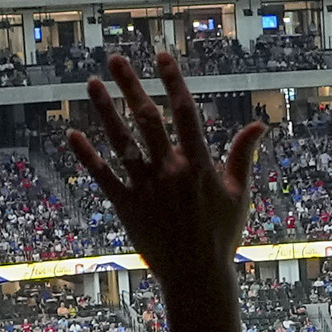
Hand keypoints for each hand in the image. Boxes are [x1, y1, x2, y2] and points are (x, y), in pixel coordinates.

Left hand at [64, 51, 266, 279]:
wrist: (197, 275)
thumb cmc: (221, 234)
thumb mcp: (239, 193)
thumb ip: (243, 155)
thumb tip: (259, 124)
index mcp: (198, 163)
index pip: (183, 112)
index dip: (172, 81)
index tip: (161, 56)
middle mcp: (169, 170)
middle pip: (147, 118)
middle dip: (131, 86)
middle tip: (115, 59)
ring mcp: (145, 187)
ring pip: (121, 141)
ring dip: (105, 110)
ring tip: (91, 83)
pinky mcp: (126, 206)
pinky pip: (102, 176)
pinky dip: (86, 155)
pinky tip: (71, 134)